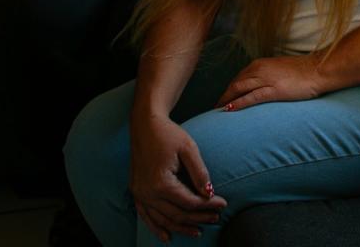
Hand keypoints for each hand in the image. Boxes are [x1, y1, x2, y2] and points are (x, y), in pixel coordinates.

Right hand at [130, 114, 226, 241]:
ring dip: (181, 228)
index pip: (190, 202)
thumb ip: (200, 173)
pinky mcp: (136, 192)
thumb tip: (209, 193)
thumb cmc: (168, 134)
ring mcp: (140, 194)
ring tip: (199, 231)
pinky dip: (156, 227)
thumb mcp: (189, 148)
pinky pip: (146, 216)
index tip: (223, 203)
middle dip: (198, 219)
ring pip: (163, 219)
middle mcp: (147, 192)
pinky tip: (167, 236)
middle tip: (216, 218)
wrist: (145, 124)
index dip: (208, 205)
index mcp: (161, 183)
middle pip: (177, 214)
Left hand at [215, 55, 324, 111]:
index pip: (238, 77)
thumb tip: (260, 86)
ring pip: (239, 89)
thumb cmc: (303, 71)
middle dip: (224, 96)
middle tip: (215, 108)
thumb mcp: (280, 69)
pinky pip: (251, 97)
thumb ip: (268, 75)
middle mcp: (259, 69)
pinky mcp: (274, 90)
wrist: (318, 70)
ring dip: (226, 100)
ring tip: (218, 112)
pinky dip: (239, 103)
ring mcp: (266, 79)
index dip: (229, 89)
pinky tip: (230, 110)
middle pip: (235, 83)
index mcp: (260, 64)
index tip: (222, 99)